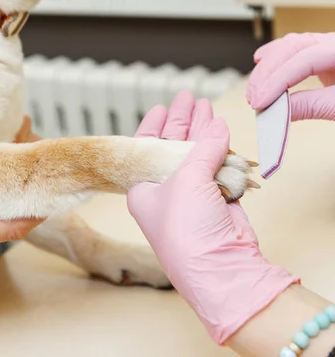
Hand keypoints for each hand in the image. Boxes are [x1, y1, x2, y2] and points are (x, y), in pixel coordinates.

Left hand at [128, 92, 295, 344]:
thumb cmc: (186, 228)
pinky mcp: (217, 201)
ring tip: (206, 107)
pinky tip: (222, 131)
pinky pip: (218, 168)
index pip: (144, 149)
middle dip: (182, 122)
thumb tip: (218, 126)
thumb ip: (203, 147)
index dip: (153, 126)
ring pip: (197, 155)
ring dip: (203, 131)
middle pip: (171, 147)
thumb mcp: (186, 178)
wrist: (220, 266)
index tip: (161, 107)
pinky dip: (222, 151)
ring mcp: (192, 196)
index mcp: (142, 188)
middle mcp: (165, 191)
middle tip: (188, 98)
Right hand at [247, 32, 334, 120]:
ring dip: (267, 66)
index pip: (302, 60)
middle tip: (253, 98)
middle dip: (267, 73)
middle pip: (291, 48)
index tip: (260, 101)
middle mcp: (331, 42)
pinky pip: (292, 49)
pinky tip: (261, 61)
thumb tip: (276, 111)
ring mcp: (325, 45)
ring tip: (255, 89)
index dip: (277, 81)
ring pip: (288, 46)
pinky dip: (274, 58)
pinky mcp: (320, 54)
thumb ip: (310, 106)